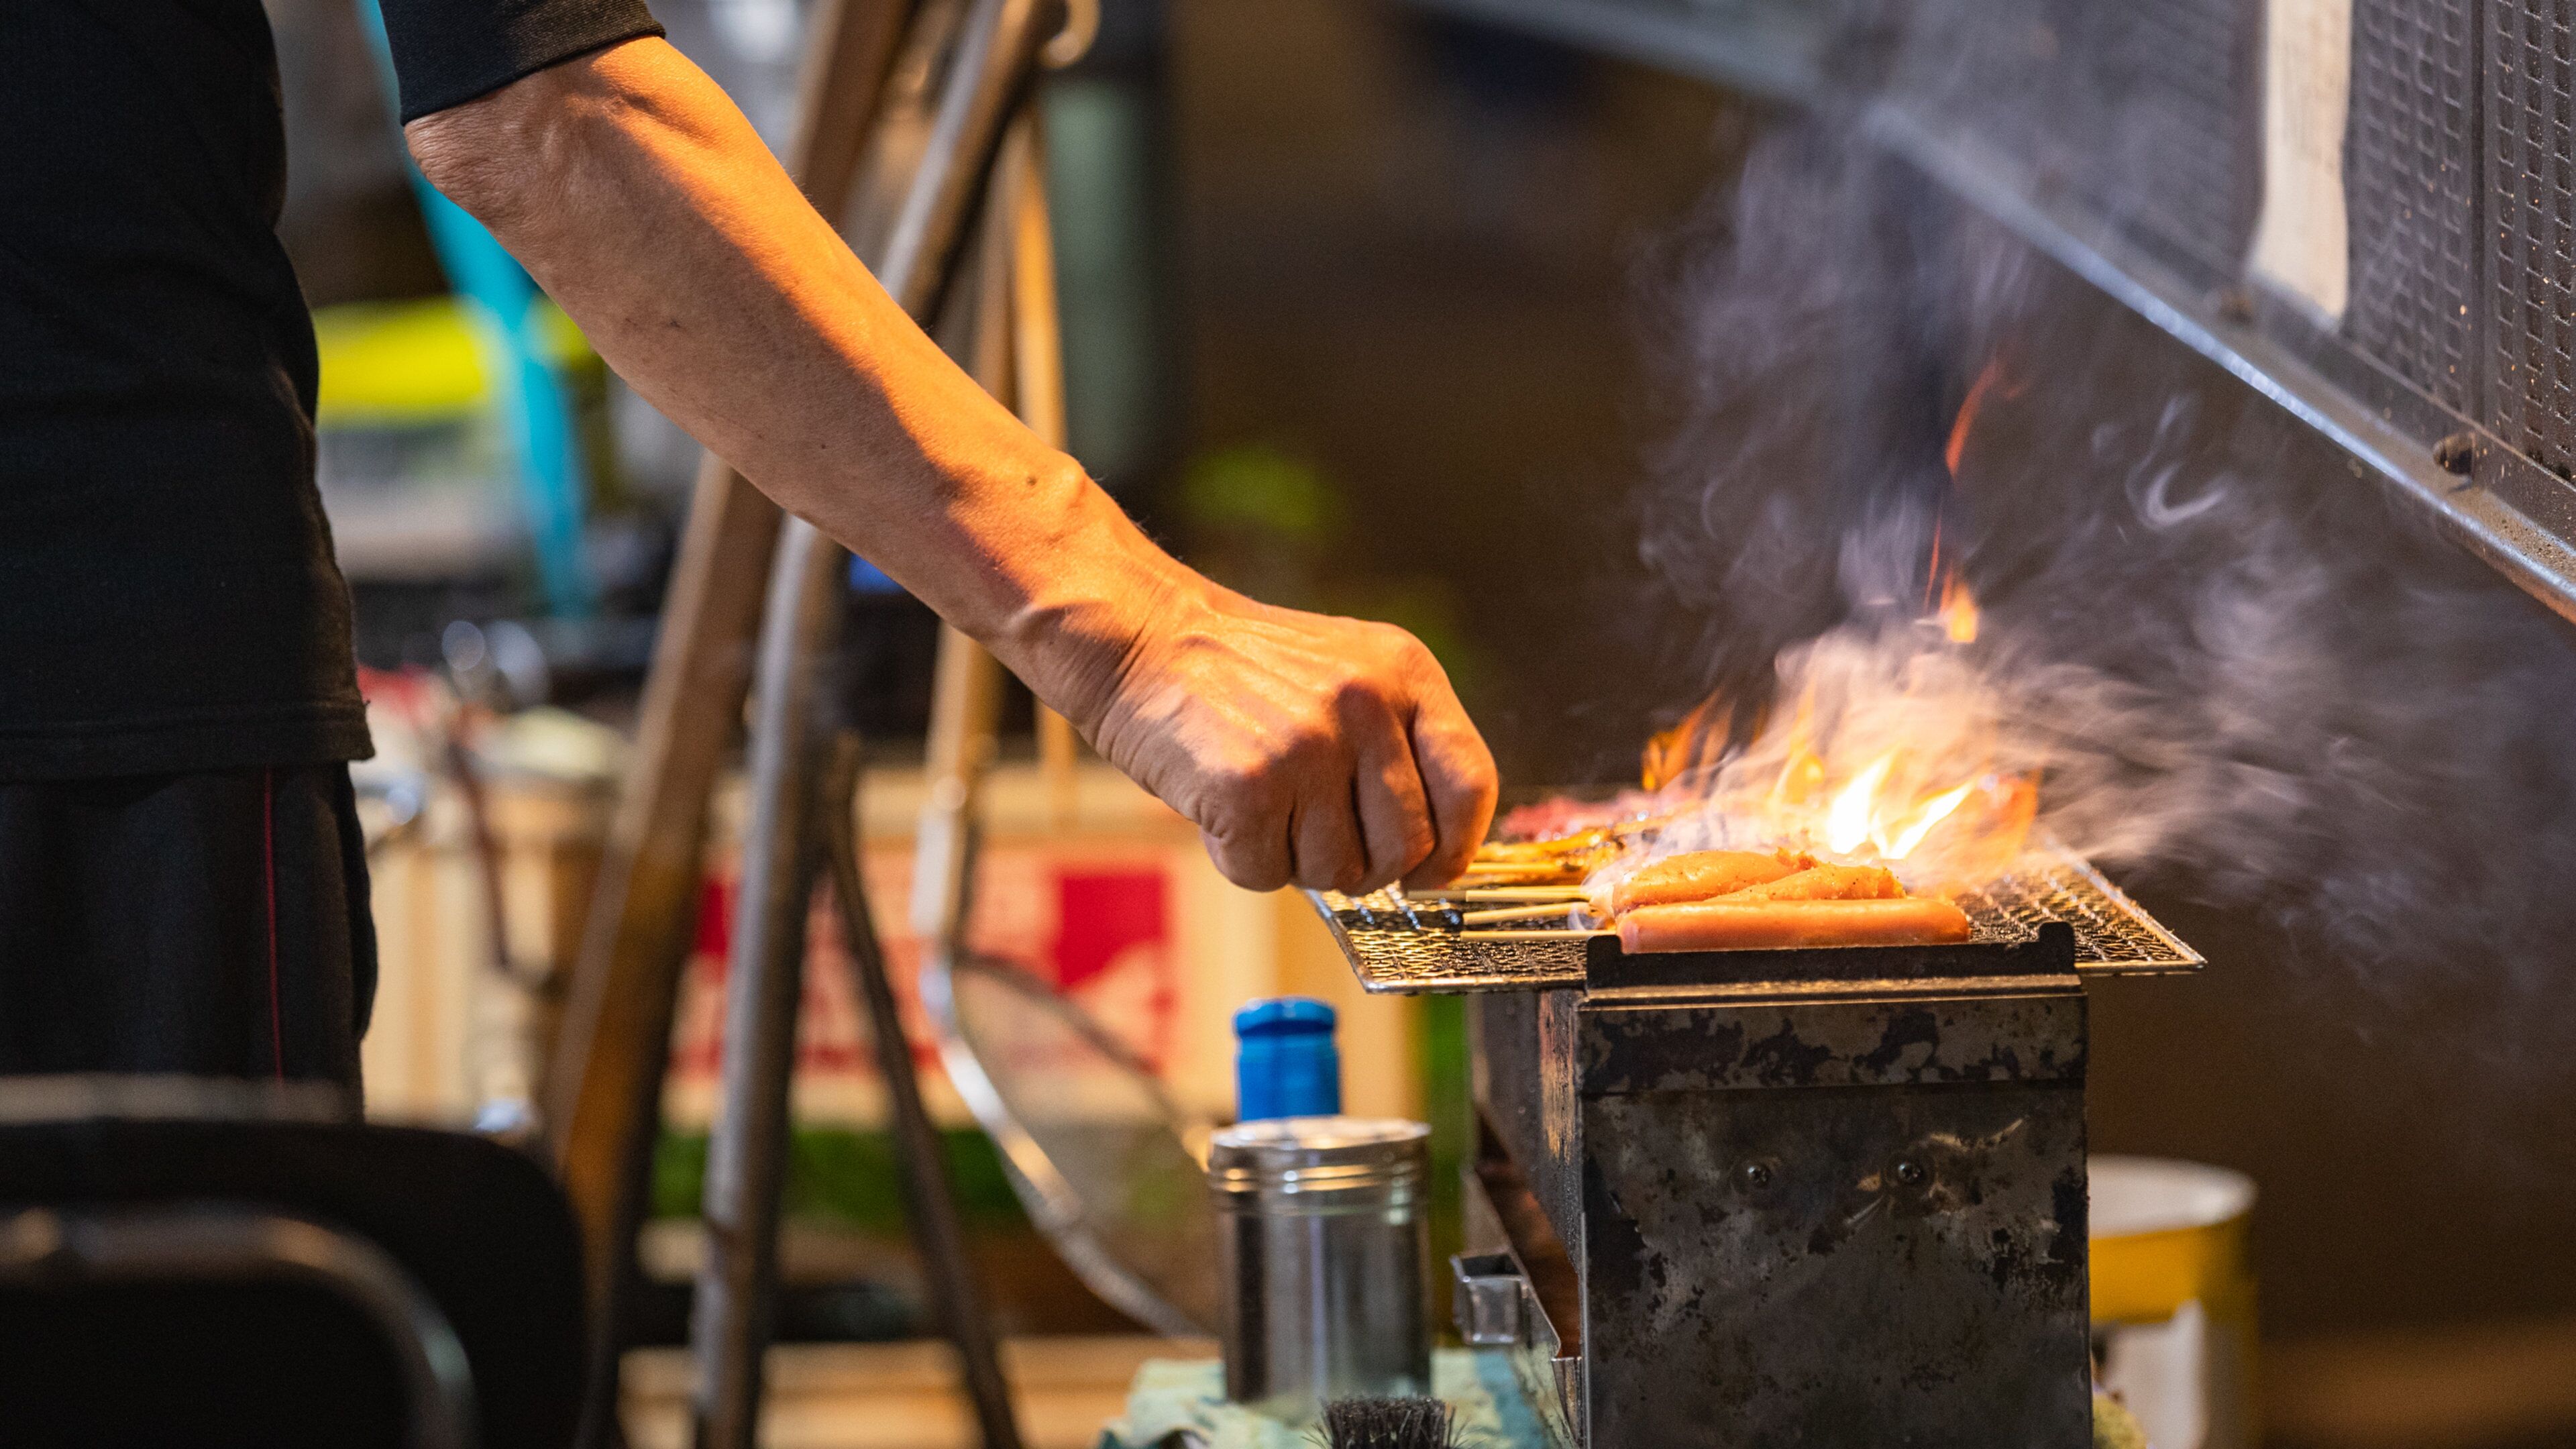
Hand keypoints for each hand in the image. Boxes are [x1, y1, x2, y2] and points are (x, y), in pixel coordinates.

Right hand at [1081, 582, 1497, 893]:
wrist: (1140, 638)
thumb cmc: (1240, 672)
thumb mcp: (1345, 674)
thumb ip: (1397, 745)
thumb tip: (1434, 858)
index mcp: (1405, 672)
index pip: (1470, 784)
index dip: (1455, 848)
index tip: (1432, 873)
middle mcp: (1367, 705)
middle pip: (1407, 848)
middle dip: (1362, 866)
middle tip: (1313, 835)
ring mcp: (1309, 745)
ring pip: (1337, 873)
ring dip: (1292, 859)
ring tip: (1258, 800)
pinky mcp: (1250, 786)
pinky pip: (1267, 874)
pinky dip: (1238, 859)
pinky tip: (1221, 808)